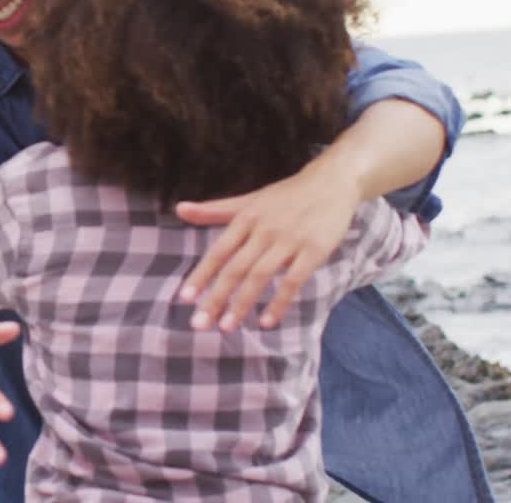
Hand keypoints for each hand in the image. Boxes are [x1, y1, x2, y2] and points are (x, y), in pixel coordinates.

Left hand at [174, 160, 360, 330]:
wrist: (331, 182)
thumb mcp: (248, 201)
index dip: (201, 274)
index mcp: (245, 218)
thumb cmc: (285, 196)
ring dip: (242, 303)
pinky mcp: (314, 250)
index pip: (218, 251)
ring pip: (260, 276)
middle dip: (216, 297)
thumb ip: (214, 210)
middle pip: (235, 268)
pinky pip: (294, 280)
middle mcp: (264, 230)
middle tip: (199, 324)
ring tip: (226, 327)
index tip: (184, 298)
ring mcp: (290, 240)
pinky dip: (279, 302)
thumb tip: (179, 209)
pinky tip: (267, 322)